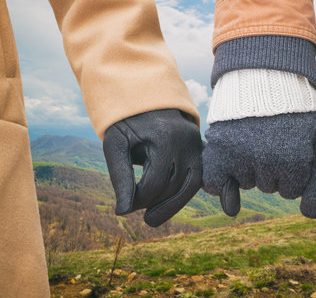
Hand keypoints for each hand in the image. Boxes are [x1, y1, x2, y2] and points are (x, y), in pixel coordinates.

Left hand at [103, 109, 201, 226]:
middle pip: (177, 186)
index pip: (155, 183)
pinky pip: (198, 176)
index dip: (139, 200)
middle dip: (160, 206)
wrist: (143, 95)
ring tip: (155, 218)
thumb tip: (122, 212)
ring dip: (175, 205)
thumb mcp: (116, 144)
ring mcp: (197, 143)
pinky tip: (168, 203)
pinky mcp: (199, 148)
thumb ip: (119, 177)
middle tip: (145, 220)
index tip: (125, 206)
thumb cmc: (125, 121)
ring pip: (192, 185)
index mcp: (165, 138)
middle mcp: (187, 141)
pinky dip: (183, 192)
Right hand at [202, 112, 315, 218]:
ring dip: (251, 169)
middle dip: (273, 170)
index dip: (292, 172)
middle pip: (268, 188)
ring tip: (255, 140)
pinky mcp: (218, 150)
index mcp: (295, 160)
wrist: (266, 82)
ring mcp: (240, 155)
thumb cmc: (296, 117)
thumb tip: (310, 216)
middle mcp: (266, 160)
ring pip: (246, 184)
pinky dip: (220, 184)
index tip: (292, 148)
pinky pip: (214, 184)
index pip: (290, 191)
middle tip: (273, 140)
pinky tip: (229, 171)